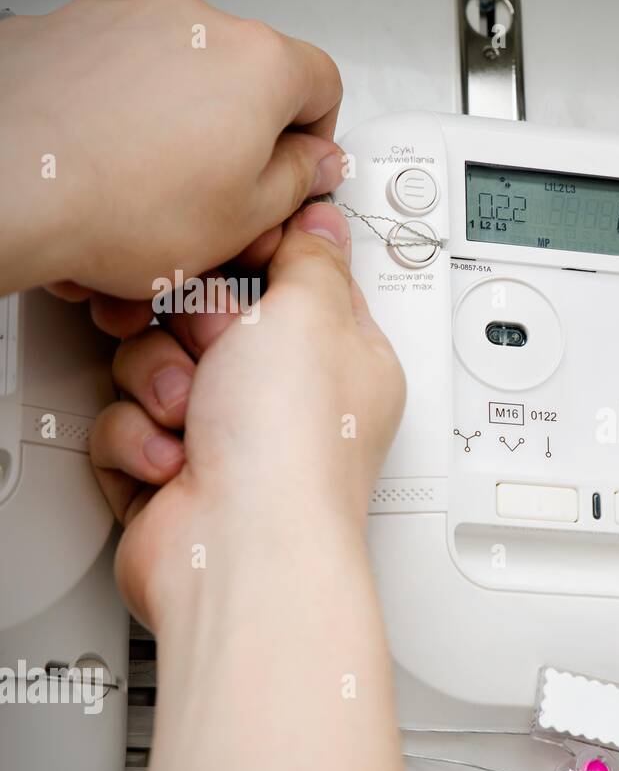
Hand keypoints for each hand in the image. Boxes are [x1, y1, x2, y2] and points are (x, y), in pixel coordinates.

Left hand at [0, 0, 344, 298]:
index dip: (316, 140)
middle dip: (241, 146)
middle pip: (248, 85)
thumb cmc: (118, 201)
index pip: (323, 86)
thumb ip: (299, 182)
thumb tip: (312, 165)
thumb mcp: (248, 219)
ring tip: (149, 202)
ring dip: (178, 141)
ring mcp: (130, 18)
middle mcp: (198, 23)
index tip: (296, 174)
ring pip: (180, 86)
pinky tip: (105, 174)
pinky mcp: (73, 29)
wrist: (7, 182)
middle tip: (223, 203)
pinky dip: (122, 124)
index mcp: (261, 64)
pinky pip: (122, 80)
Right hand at [90, 201, 409, 770]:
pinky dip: (140, 440)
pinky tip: (174, 462)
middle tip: (213, 349)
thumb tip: (322, 222)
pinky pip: (126, 423)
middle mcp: (288, 398)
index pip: (289, 279)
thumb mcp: (311, 313)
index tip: (234, 266)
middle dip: (193, 329)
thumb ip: (311, 256)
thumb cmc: (291, 445)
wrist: (240, 548)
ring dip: (159, 385)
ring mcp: (231, 439)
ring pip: (154, 366)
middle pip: (207, 318)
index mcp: (341, 355)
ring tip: (191, 419)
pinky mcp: (175, 475)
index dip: (250, 265)